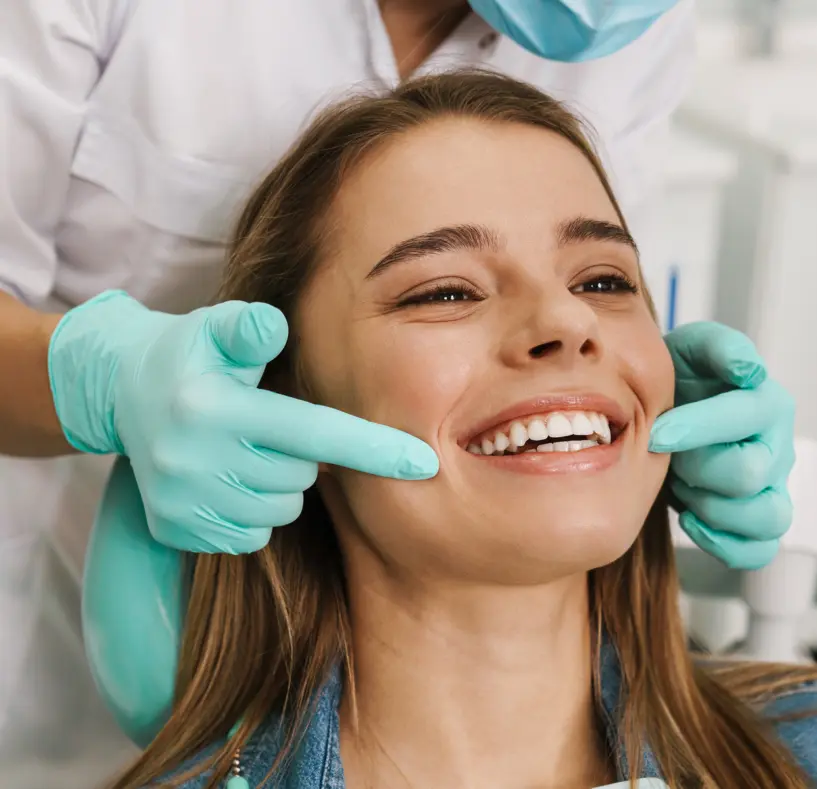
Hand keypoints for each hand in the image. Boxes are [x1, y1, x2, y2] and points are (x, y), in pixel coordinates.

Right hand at [48, 290, 438, 553]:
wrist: (121, 393)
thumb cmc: (191, 354)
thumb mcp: (214, 328)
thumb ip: (249, 327)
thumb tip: (274, 325)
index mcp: (213, 409)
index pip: (312, 433)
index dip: (373, 448)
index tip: (426, 463)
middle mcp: (194, 461)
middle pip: (300, 476)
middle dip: (301, 454)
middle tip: (268, 424)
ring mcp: (183, 503)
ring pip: (280, 511)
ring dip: (278, 484)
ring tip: (245, 449)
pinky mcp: (176, 530)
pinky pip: (250, 536)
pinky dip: (252, 512)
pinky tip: (228, 478)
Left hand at [650, 322, 794, 569]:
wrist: (669, 410)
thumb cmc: (681, 381)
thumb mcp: (691, 349)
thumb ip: (718, 347)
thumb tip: (748, 369)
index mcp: (767, 403)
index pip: (745, 419)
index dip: (697, 428)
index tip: (656, 433)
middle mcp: (777, 447)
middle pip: (749, 474)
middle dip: (697, 468)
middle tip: (669, 456)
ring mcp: (772, 488)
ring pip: (766, 518)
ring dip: (713, 508)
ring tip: (684, 487)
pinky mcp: (758, 519)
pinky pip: (759, 549)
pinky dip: (725, 543)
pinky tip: (692, 520)